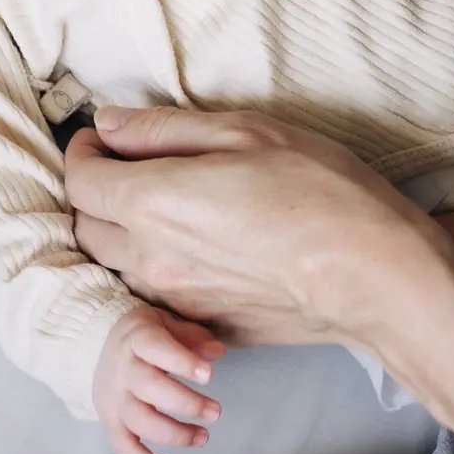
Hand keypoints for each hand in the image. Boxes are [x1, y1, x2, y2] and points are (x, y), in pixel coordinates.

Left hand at [65, 109, 453, 347]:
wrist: (375, 276)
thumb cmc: (321, 191)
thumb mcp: (245, 132)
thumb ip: (164, 129)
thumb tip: (109, 126)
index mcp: (152, 202)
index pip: (78, 179)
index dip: (82, 152)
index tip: (103, 139)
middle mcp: (150, 258)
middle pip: (85, 227)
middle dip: (94, 193)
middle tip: (127, 168)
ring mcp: (175, 301)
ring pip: (115, 267)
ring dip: (120, 235)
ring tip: (160, 208)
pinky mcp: (203, 327)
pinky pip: (154, 298)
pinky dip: (154, 272)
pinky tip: (194, 250)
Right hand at [91, 305, 226, 453]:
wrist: (99, 345)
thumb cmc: (145, 336)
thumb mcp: (167, 324)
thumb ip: (193, 338)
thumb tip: (218, 352)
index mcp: (137, 338)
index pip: (157, 349)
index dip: (183, 362)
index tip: (209, 375)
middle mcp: (122, 369)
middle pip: (150, 388)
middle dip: (186, 404)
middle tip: (216, 412)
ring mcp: (113, 398)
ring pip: (139, 421)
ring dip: (174, 434)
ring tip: (203, 437)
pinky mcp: (109, 421)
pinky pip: (124, 447)